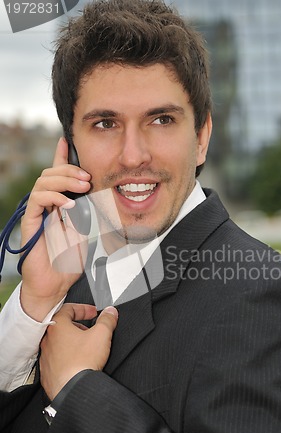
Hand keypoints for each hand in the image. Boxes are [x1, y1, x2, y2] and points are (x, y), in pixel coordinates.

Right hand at [20, 138, 90, 320]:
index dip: (61, 157)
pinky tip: (69, 204)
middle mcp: (46, 206)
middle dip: (71, 169)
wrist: (55, 284)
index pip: (58, 176)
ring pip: (43, 182)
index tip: (67, 141)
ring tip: (83, 187)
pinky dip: (54, 197)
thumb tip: (91, 195)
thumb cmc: (68, 261)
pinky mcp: (31, 222)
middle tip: (89, 178)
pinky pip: (37, 199)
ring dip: (64, 179)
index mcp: (59, 205)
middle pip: (51, 173)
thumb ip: (84, 213)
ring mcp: (37, 213)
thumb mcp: (84, 232)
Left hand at [40, 303, 117, 399]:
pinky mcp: (47, 371)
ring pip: (58, 342)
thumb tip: (110, 312)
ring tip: (85, 347)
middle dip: (78, 325)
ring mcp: (46, 356)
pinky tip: (77, 362)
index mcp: (57, 326)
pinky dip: (67, 357)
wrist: (73, 389)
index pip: (68, 309)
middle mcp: (48, 340)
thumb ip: (107, 320)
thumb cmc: (82, 363)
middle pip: (62, 325)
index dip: (83, 309)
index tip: (93, 313)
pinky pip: (56, 359)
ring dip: (71, 341)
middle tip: (90, 330)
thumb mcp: (102, 335)